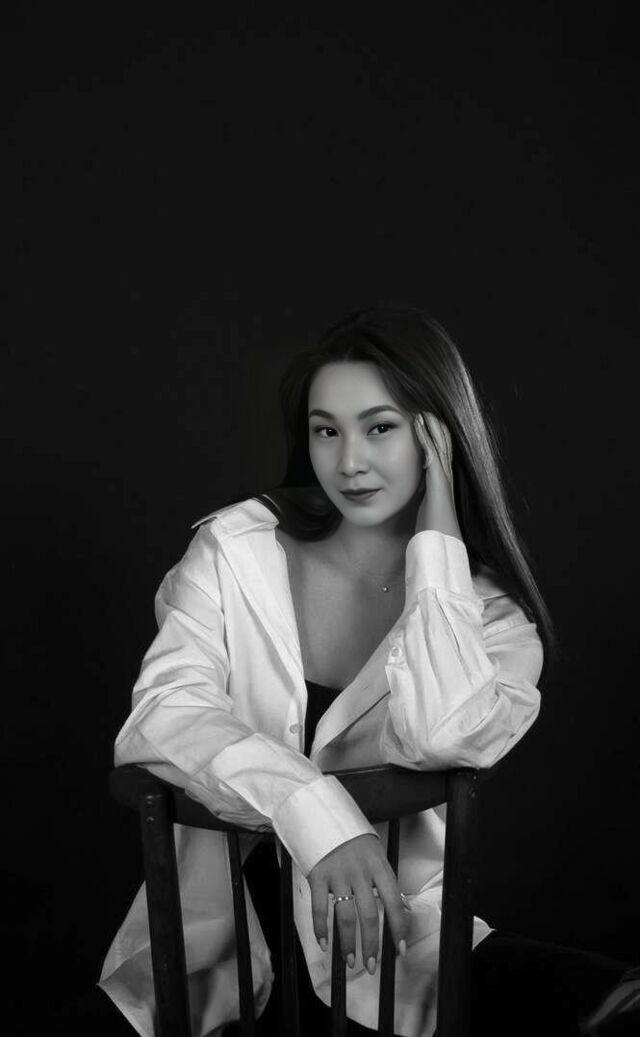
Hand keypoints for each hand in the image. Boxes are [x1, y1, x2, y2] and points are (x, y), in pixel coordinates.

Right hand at [307, 833, 408, 973]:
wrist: (324, 815)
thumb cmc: (355, 840)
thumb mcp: (376, 854)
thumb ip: (385, 880)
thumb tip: (401, 909)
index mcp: (379, 866)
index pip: (393, 902)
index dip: (398, 929)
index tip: (400, 951)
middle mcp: (360, 872)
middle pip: (368, 915)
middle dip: (371, 945)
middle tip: (371, 966)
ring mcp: (337, 874)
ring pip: (344, 916)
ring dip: (348, 943)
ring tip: (350, 961)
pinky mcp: (317, 875)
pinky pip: (319, 908)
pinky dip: (321, 929)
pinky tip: (325, 944)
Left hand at [413, 412, 461, 538]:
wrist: (442, 545)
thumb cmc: (433, 530)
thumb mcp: (425, 507)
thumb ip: (422, 495)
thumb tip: (412, 491)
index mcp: (442, 482)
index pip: (440, 453)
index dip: (433, 437)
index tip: (424, 422)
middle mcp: (446, 477)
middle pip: (443, 444)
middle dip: (435, 426)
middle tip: (426, 408)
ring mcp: (444, 478)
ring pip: (439, 446)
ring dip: (431, 427)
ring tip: (422, 411)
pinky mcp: (439, 482)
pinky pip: (432, 455)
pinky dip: (426, 439)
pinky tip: (419, 426)